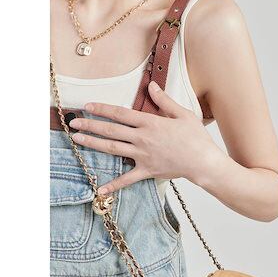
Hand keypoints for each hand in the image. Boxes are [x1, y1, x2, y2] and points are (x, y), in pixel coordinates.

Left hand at [69, 81, 225, 194]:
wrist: (203, 161)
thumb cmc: (196, 137)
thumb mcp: (183, 114)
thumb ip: (164, 101)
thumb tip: (152, 86)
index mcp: (150, 123)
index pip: (121, 113)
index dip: (103, 109)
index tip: (88, 105)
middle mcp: (142, 138)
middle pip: (111, 130)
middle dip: (91, 125)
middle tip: (74, 123)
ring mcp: (142, 156)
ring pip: (113, 149)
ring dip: (94, 144)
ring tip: (78, 140)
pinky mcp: (147, 171)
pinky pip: (127, 179)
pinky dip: (113, 185)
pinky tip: (100, 190)